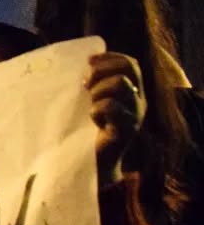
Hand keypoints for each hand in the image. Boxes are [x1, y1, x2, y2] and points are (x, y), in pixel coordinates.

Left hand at [87, 52, 145, 188]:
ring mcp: (134, 116)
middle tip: (85, 85)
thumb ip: (93, 86)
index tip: (89, 60)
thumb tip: (85, 64)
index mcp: (132, 93)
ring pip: (120, 84)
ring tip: (90, 105)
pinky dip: (97, 109)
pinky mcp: (125, 130)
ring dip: (98, 91)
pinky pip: (111, 107)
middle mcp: (138, 102)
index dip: (111, 57)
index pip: (130, 63)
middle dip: (102, 72)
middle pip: (127, 70)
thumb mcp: (91, 104)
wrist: (91, 166)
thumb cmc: (86, 134)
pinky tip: (93, 121)